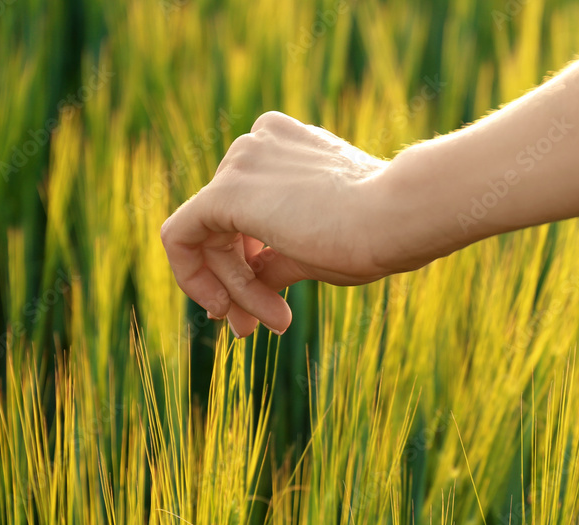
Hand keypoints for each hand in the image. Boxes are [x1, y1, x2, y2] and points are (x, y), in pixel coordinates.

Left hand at [160, 111, 391, 336]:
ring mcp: (240, 162)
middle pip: (225, 225)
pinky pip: (182, 236)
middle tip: (261, 327)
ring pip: (209, 236)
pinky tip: (222, 307)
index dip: (247, 261)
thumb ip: (273, 261)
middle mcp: (258, 143)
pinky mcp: (224, 191)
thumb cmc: (375, 232)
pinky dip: (194, 276)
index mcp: (286, 146)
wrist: (397, 216)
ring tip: (274, 321)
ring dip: (236, 288)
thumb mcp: (315, 249)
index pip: (248, 210)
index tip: (264, 302)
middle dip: (240, 283)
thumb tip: (245, 295)